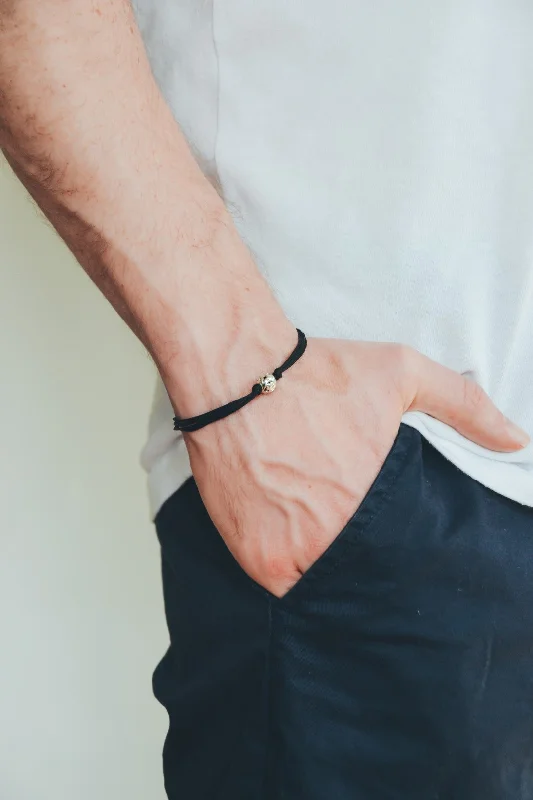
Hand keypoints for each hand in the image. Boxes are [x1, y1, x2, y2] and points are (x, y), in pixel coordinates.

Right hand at [181, 337, 528, 597]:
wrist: (237, 375)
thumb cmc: (316, 374)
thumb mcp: (402, 373)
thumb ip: (465, 405)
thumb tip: (519, 440)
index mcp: (378, 503)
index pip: (408, 553)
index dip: (404, 548)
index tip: (396, 536)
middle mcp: (337, 538)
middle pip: (368, 573)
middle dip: (371, 563)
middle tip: (358, 534)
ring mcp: (293, 554)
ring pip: (328, 587)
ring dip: (332, 573)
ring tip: (328, 541)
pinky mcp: (257, 558)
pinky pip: (286, 590)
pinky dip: (295, 575)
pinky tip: (298, 543)